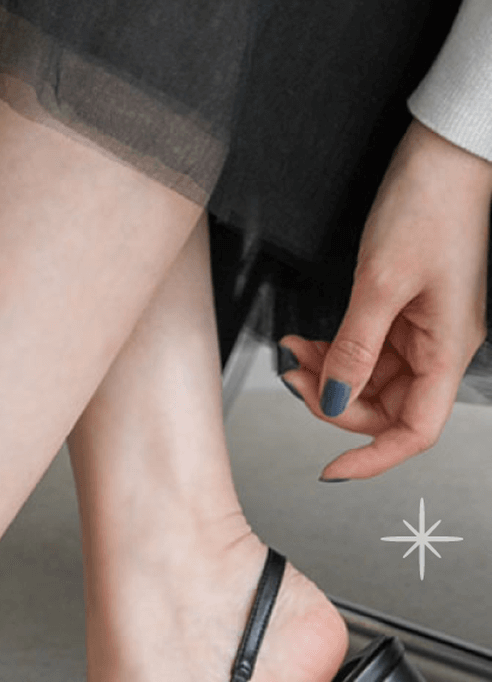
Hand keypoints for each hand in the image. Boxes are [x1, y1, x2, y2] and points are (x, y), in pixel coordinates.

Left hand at [279, 119, 491, 479]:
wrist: (444, 154)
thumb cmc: (430, 204)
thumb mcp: (380, 283)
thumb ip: (354, 349)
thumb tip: (332, 399)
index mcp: (447, 350)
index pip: (414, 431)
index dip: (373, 459)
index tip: (331, 470)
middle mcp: (438, 348)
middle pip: (382, 409)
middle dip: (331, 403)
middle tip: (292, 379)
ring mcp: (421, 332)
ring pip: (367, 382)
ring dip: (325, 375)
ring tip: (292, 353)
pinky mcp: (403, 313)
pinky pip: (364, 352)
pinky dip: (332, 352)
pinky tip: (307, 340)